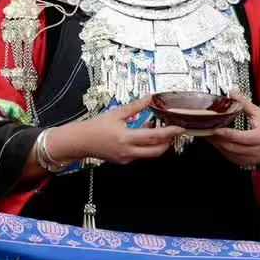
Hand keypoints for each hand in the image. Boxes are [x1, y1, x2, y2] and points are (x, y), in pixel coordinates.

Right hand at [51, 98, 182, 166]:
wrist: (79, 141)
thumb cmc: (95, 127)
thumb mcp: (115, 113)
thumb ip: (135, 107)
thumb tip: (150, 98)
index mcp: (126, 137)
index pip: (154, 136)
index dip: (169, 132)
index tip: (180, 128)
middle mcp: (128, 150)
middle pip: (157, 150)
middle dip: (168, 142)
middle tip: (173, 132)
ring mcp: (126, 157)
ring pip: (150, 154)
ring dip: (158, 144)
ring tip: (158, 132)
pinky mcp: (124, 161)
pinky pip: (140, 155)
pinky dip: (146, 147)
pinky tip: (143, 137)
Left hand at [213, 98, 259, 170]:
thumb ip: (244, 104)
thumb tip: (232, 92)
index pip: (240, 137)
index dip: (225, 134)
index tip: (214, 129)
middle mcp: (255, 150)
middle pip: (231, 147)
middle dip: (216, 139)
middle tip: (205, 130)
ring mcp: (250, 159)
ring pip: (228, 153)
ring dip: (216, 144)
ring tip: (207, 134)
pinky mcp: (245, 162)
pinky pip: (229, 157)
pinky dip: (221, 149)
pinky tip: (215, 142)